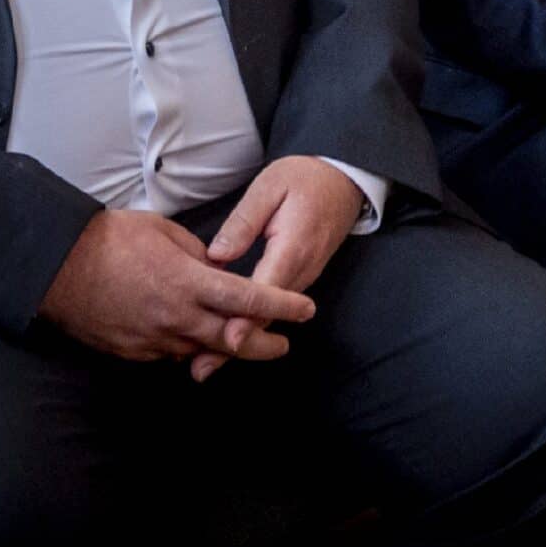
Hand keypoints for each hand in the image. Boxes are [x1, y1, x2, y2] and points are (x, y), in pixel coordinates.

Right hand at [38, 209, 314, 368]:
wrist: (57, 268)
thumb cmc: (110, 239)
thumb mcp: (164, 232)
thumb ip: (197, 254)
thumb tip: (213, 267)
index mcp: (190, 282)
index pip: (250, 300)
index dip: (283, 307)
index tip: (305, 310)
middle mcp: (177, 317)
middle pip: (235, 341)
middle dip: (266, 345)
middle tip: (284, 344)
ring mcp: (154, 340)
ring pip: (204, 352)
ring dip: (228, 349)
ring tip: (244, 342)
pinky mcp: (134, 352)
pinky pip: (172, 353)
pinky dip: (189, 347)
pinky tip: (195, 339)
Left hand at [193, 156, 365, 379]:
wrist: (343, 180)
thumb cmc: (305, 178)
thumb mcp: (270, 186)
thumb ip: (244, 221)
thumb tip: (216, 255)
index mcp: (292, 247)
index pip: (267, 292)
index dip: (247, 318)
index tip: (227, 340)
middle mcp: (301, 271)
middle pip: (267, 316)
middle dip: (235, 344)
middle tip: (202, 368)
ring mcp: (303, 278)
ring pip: (271, 317)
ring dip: (241, 341)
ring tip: (206, 363)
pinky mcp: (299, 279)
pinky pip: (275, 308)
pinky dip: (252, 325)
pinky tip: (226, 337)